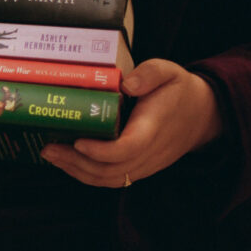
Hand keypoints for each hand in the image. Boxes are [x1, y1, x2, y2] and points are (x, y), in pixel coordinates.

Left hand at [40, 58, 221, 187]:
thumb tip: (126, 83)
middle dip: (76, 162)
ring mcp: (145, 164)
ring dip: (77, 171)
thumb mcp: (168, 71)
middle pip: (111, 170)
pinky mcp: (139, 168)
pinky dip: (87, 175)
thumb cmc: (178, 91)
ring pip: (109, 179)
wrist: (202, 114)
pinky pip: (112, 179)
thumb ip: (149, 74)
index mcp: (154, 128)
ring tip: (51, 155)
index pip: (128, 148)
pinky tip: (67, 163)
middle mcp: (149, 152)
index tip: (78, 142)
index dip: (101, 151)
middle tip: (48, 148)